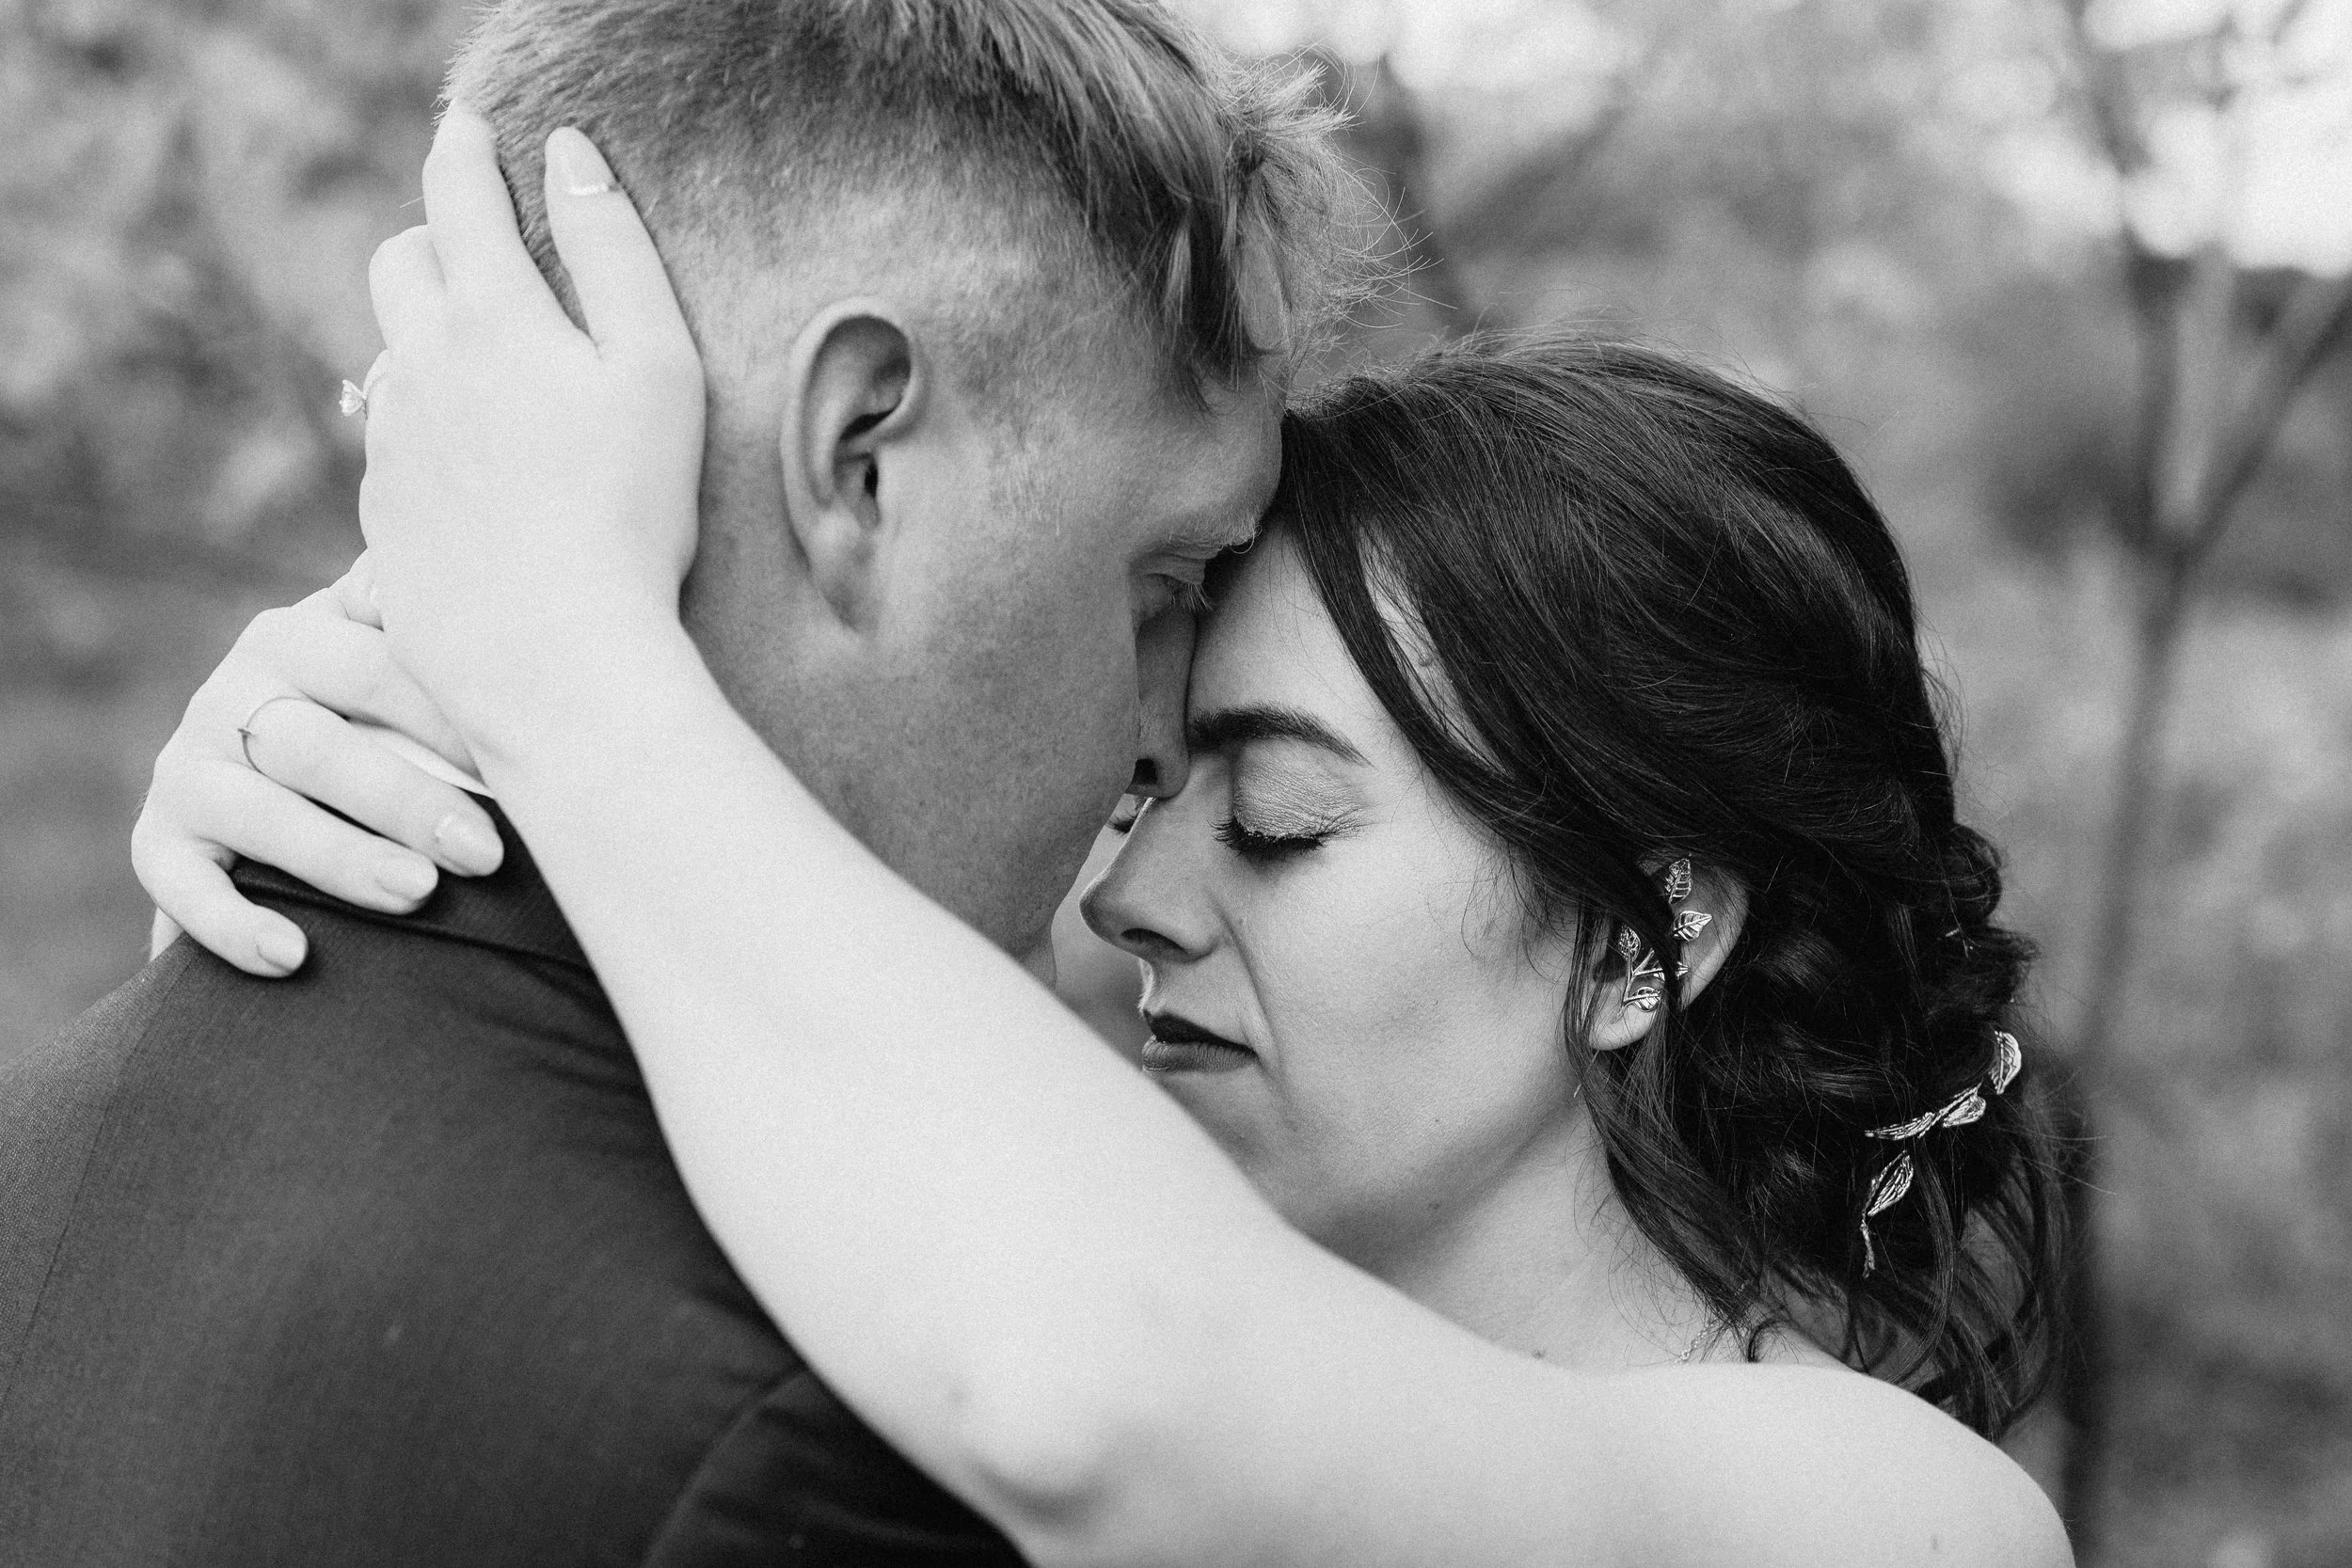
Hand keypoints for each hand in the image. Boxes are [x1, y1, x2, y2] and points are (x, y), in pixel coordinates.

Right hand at [134, 559, 501, 976]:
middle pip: (318, 748)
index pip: (374, 669)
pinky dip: (232, 925)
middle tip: (484, 854)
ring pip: (259, 815)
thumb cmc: (389, 713)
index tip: (519, 769)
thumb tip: (478, 568)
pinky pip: (180, 885)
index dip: (445, 720)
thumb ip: (425, 618)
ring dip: (339, 858)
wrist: (287, 770)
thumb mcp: (399, 652)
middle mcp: (232, 694)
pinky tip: (292, 957)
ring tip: (417, 894)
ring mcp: (189, 768)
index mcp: (300, 637)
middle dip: (405, 801)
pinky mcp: (158, 841)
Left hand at [359, 109, 705, 773]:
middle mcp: (421, 369)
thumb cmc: (631, 516)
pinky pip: (395, 447)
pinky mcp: (385, 519)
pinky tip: (481, 470)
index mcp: (492, 317)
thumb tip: (571, 153)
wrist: (557, 659)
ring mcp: (392, 447)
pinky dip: (430, 429)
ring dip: (430, 337)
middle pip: (398, 262)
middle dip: (431, 234)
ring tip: (488, 364)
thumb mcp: (658, 370)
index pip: (459, 196)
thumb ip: (615, 250)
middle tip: (477, 243)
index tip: (473, 128)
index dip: (466, 150)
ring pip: (392, 357)